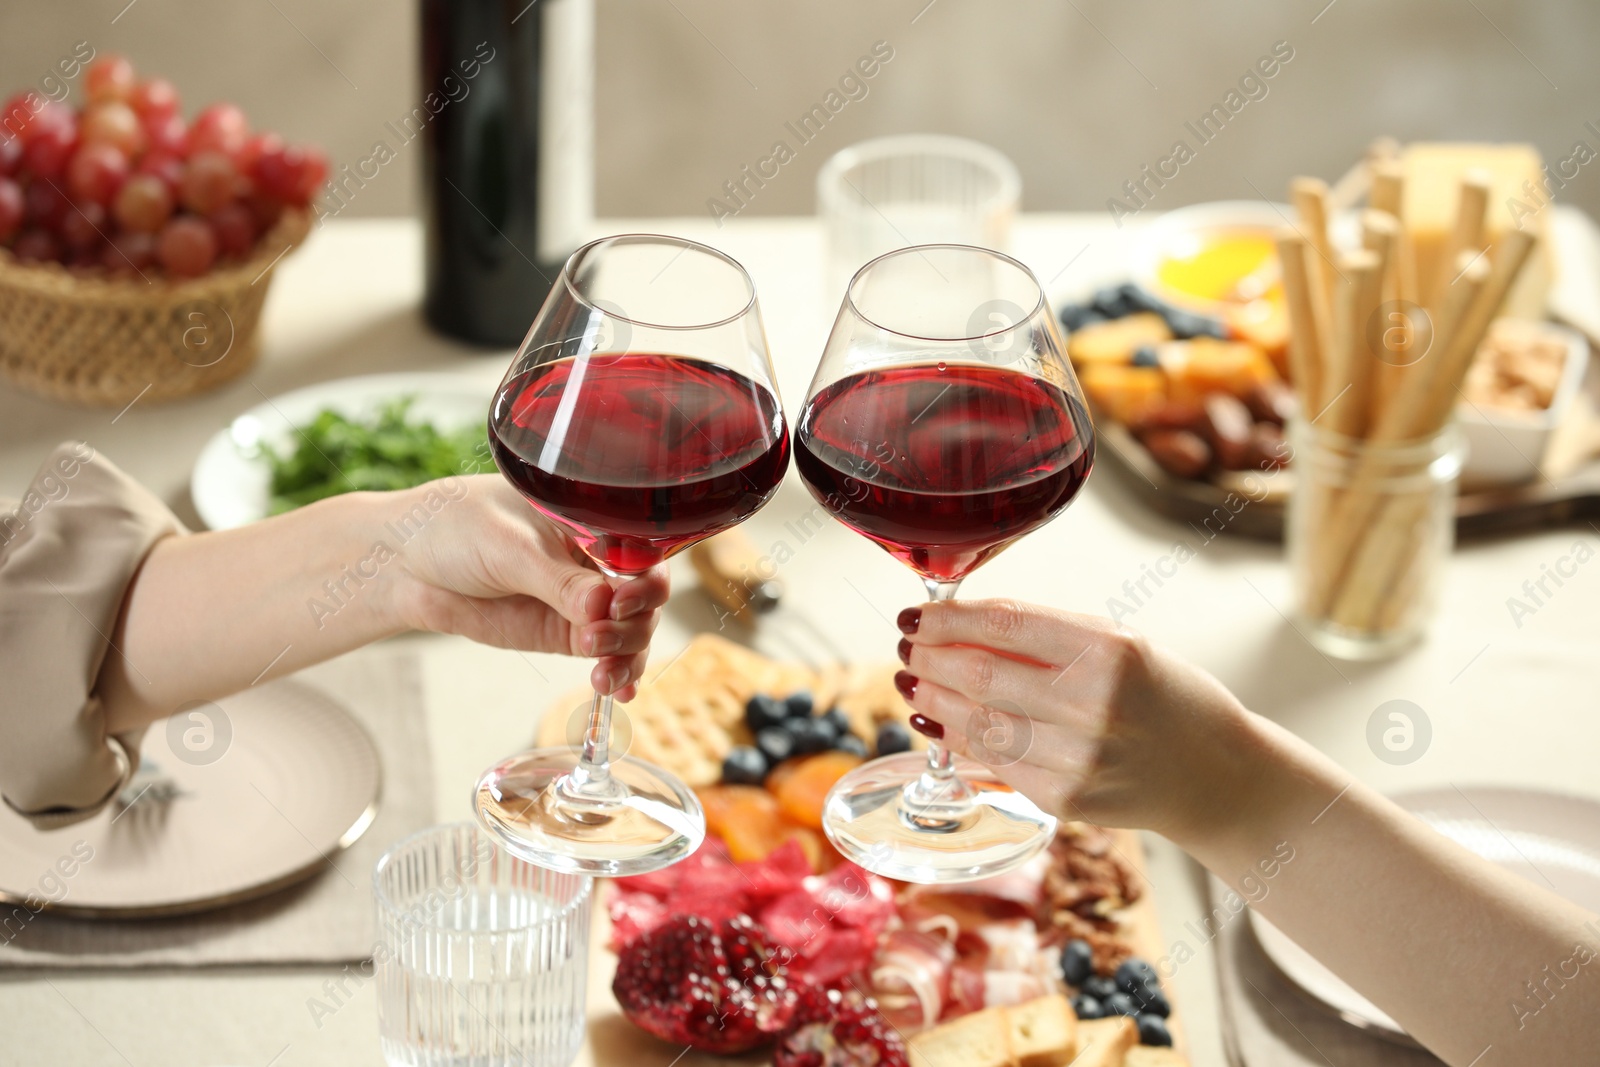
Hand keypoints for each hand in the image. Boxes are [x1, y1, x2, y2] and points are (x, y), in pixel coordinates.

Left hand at [381, 476, 668, 699]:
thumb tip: (604, 608)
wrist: (408, 564)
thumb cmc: (457, 529)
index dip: (645, 580)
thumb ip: (558, 581)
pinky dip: (618, 674)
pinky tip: (618, 691)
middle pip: (646, 598)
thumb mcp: (510, 548)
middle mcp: (597, 561)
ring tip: (602, 673)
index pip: (643, 551)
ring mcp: (583, 601)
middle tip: (599, 638)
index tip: (622, 601)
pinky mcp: (565, 634)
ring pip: (631, 632)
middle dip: (634, 624)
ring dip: (627, 655)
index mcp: (594, 522)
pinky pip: (606, 656)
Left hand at [895, 598, 1263, 844]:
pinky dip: (956, 738)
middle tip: (909, 644)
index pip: (1004, 625)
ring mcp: (1076, 759)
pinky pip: (992, 761)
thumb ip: (1046, 633)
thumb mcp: (1122, 643)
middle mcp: (1092, 706)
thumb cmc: (1164, 697)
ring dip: (933, 697)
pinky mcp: (1063, 800)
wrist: (1215, 775)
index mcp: (1109, 652)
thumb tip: (961, 624)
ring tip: (914, 677)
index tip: (918, 613)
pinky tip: (938, 719)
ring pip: (976, 722)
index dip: (948, 618)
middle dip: (930, 656)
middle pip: (979, 675)